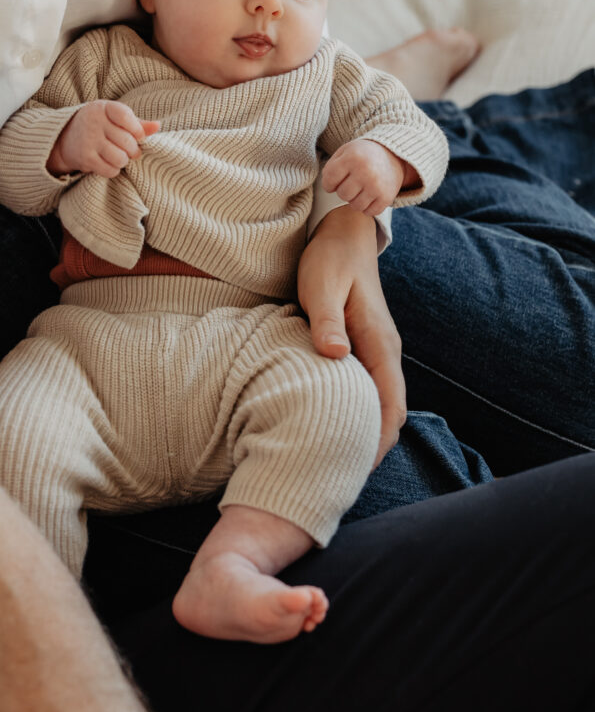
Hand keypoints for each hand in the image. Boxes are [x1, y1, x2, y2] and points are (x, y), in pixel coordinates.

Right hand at [47, 100, 159, 177]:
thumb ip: (137, 123)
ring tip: (119, 156)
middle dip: (133, 150)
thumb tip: (158, 126)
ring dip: (123, 160)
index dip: (137, 130)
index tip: (138, 136)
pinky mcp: (85, 158)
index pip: (126, 117)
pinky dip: (113, 170)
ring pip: (120, 158)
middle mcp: (94, 122)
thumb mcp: (115, 118)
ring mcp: (88, 141)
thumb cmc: (99, 125)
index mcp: (103, 108)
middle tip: (131, 151)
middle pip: (127, 142)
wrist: (64, 136)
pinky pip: (110, 170)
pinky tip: (108, 162)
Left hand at [297, 206, 405, 467]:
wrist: (344, 232)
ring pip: (380, 404)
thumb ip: (326, 321)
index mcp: (379, 344)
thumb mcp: (321, 286)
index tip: (351, 473)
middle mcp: (385, 352)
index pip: (389, 408)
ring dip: (365, 431)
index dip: (375, 444)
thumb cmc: (329, 260)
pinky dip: (358, 411)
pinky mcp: (365, 347)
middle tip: (337, 479)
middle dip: (371, 448)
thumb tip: (335, 355)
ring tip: (334, 460)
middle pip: (390, 415)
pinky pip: (369, 389)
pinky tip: (335, 423)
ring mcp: (378, 351)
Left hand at [321, 139, 412, 215]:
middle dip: (344, 190)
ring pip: (355, 206)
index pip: (329, 180)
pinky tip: (369, 195)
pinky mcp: (386, 197)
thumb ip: (330, 168)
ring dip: (355, 200)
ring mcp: (377, 186)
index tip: (335, 181)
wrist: (393, 155)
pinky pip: (369, 212)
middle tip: (351, 182)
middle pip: (342, 194)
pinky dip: (368, 207)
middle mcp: (365, 171)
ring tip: (360, 188)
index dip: (329, 183)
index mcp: (352, 157)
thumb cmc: (362, 155)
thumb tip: (328, 187)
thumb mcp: (345, 152)